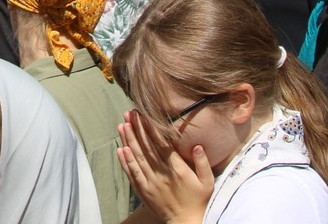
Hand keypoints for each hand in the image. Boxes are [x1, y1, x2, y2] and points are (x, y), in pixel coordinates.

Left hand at [118, 109, 213, 223]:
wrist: (185, 223)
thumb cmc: (198, 201)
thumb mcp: (207, 182)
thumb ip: (202, 163)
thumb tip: (197, 145)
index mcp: (177, 169)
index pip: (161, 144)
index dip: (151, 128)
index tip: (144, 115)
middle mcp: (161, 174)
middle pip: (146, 147)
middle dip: (136, 129)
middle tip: (129, 113)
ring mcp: (151, 183)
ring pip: (136, 158)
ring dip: (128, 140)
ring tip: (122, 125)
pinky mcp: (144, 191)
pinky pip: (132, 174)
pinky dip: (125, 161)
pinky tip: (120, 149)